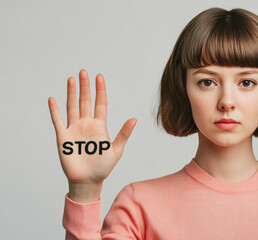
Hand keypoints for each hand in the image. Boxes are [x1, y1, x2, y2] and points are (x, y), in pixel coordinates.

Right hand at [48, 69, 135, 201]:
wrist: (88, 181)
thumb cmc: (103, 167)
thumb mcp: (116, 150)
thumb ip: (124, 134)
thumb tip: (134, 119)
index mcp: (100, 126)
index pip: (100, 104)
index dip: (100, 90)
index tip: (99, 77)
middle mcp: (87, 125)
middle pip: (86, 101)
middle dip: (85, 87)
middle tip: (83, 72)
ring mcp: (74, 130)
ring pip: (72, 107)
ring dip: (71, 94)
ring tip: (71, 79)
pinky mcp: (63, 138)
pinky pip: (58, 121)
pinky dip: (55, 111)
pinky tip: (53, 99)